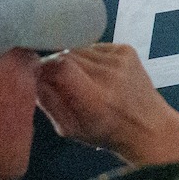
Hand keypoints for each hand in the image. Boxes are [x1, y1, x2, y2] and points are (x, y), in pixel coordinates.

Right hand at [36, 43, 178, 165]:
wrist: (148, 126)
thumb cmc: (106, 133)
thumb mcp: (69, 128)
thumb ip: (48, 102)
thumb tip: (30, 76)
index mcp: (93, 98)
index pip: (59, 65)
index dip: (43, 67)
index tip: (36, 75)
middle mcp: (108, 74)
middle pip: (66, 54)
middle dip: (55, 66)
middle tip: (57, 82)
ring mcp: (120, 59)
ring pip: (78, 48)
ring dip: (72, 61)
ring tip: (81, 81)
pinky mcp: (126, 49)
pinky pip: (94, 46)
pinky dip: (88, 57)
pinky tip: (97, 74)